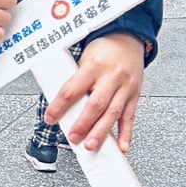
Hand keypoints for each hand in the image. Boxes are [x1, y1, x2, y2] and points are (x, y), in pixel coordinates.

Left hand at [44, 32, 145, 153]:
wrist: (128, 39)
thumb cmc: (103, 51)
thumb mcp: (84, 59)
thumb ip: (74, 81)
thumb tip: (59, 106)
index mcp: (94, 66)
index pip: (73, 89)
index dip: (59, 106)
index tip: (50, 118)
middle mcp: (111, 76)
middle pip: (97, 104)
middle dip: (84, 124)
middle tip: (73, 137)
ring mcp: (125, 87)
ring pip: (114, 112)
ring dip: (101, 132)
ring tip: (91, 146)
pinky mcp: (135, 95)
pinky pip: (130, 116)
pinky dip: (126, 134)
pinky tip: (122, 147)